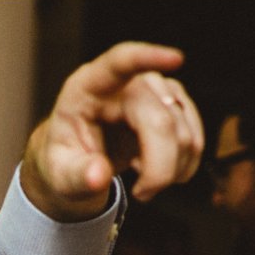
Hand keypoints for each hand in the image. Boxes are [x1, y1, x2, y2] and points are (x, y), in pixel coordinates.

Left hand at [21, 42, 203, 219]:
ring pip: (184, 133)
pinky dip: (182, 166)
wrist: (78, 162)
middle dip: (159, 168)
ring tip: (143, 185)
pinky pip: (194, 137)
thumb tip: (97, 177)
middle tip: (141, 195)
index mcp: (87, 88)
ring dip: (171, 171)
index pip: (119, 62)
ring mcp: (154, 90)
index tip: (177, 59)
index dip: (147, 58)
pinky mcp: (174, 104)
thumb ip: (76, 175)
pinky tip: (157, 172)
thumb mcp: (59, 175)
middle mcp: (125, 82)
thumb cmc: (65, 163)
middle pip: (160, 121)